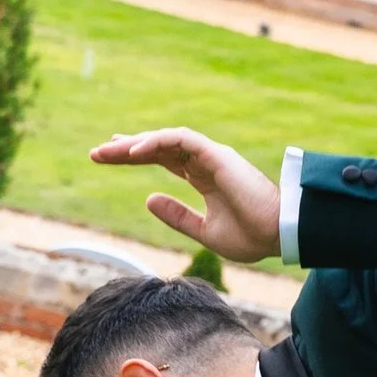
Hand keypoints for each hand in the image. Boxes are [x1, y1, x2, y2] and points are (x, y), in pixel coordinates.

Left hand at [90, 128, 282, 262]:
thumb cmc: (253, 236)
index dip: (137, 156)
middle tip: (96, 152)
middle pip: (160, 147)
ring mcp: (213, 156)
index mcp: (206, 179)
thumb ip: (178, 216)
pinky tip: (133, 152)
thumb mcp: (206, 231)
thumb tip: (149, 200)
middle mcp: (207, 163)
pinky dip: (156, 142)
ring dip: (136, 143)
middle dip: (127, 148)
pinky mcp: (217, 155)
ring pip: (166, 139)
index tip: (109, 158)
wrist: (280, 235)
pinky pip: (180, 139)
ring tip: (108, 151)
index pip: (165, 159)